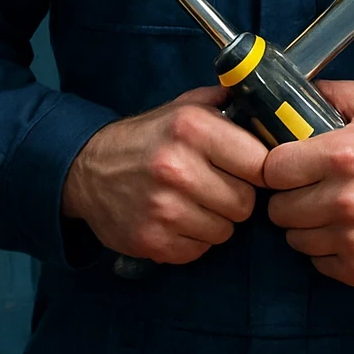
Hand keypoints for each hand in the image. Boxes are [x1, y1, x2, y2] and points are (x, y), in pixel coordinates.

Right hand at [61, 86, 267, 264]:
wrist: (87, 170)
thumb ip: (224, 103)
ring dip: (216, 221)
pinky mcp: (151, 240)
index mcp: (191, 128)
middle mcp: (177, 168)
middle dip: (237, 198)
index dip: (261, 170)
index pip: (260, 163)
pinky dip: (193, 240)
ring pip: (225, 231)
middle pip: (245, 203)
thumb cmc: (146, 138)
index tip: (251, 171)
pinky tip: (178, 220)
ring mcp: (164, 208)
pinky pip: (199, 250)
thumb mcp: (182, 108)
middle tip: (218, 187)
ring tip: (195, 203)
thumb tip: (266, 104)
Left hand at [263, 79, 353, 286]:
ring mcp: (352, 238)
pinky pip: (317, 263)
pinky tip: (345, 233)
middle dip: (290, 199)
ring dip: (306, 227)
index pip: (273, 169)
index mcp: (342, 155)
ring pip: (294, 239)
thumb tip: (297, 90)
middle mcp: (344, 199)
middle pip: (278, 209)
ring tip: (328, 213)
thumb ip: (335, 94)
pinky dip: (326, 251)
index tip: (287, 170)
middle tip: (309, 192)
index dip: (277, 169)